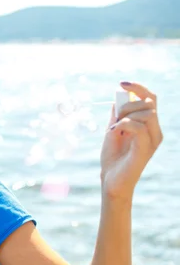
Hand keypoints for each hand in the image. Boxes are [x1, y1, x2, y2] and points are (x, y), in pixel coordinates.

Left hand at [100, 81, 162, 197]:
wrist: (110, 180)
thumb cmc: (112, 157)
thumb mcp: (112, 131)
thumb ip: (117, 115)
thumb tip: (118, 97)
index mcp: (149, 126)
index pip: (151, 99)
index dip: (138, 88)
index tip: (122, 83)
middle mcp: (155, 132)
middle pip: (149, 103)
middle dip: (127, 105)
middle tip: (114, 119)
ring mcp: (152, 141)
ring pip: (147, 113)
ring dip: (126, 115)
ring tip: (114, 128)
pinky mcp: (146, 149)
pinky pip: (139, 127)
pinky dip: (124, 124)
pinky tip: (114, 132)